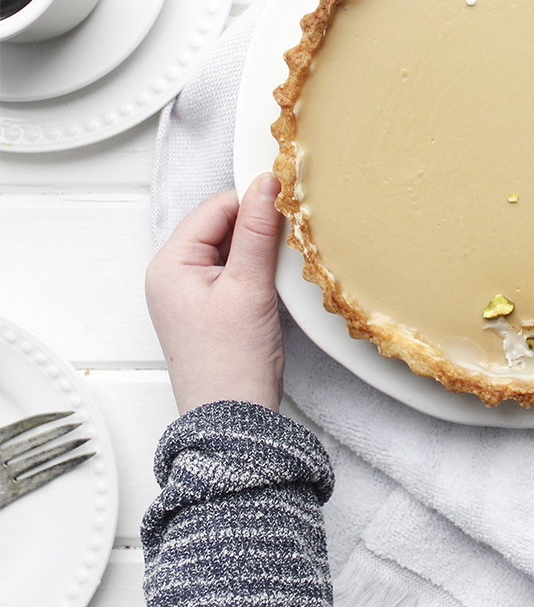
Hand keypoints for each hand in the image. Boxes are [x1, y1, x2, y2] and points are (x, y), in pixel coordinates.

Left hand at [145, 173, 284, 415]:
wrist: (233, 423)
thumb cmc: (231, 365)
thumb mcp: (249, 287)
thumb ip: (257, 230)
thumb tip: (266, 183)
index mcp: (169, 265)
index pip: (215, 207)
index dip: (252, 201)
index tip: (289, 201)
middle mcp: (172, 277)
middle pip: (221, 227)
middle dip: (257, 228)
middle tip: (291, 238)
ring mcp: (189, 295)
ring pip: (230, 250)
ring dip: (259, 251)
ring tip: (281, 268)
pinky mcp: (208, 311)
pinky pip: (233, 274)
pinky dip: (256, 273)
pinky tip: (274, 285)